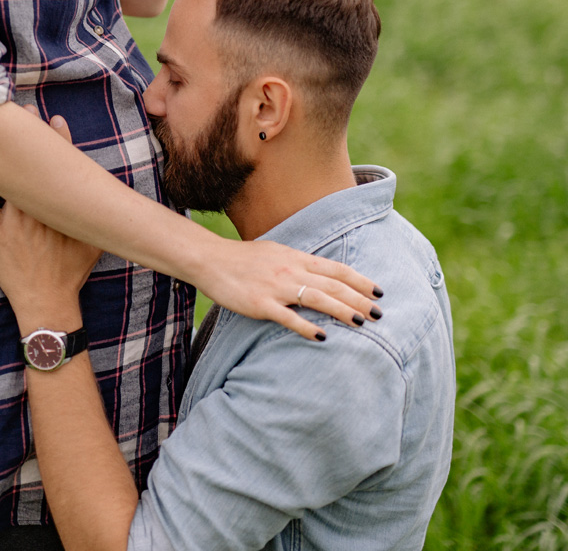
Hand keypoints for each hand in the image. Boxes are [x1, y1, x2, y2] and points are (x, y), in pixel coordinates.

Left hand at [0, 108, 101, 332]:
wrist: (47, 301)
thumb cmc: (71, 273)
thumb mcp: (94, 244)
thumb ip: (100, 220)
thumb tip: (116, 203)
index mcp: (63, 211)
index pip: (61, 169)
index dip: (59, 142)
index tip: (56, 122)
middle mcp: (39, 211)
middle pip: (32, 166)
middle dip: (30, 138)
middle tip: (26, 112)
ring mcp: (15, 219)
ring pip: (7, 177)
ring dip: (3, 152)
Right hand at [192, 239, 383, 341]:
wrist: (210, 260)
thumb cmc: (242, 258)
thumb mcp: (275, 252)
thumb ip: (297, 262)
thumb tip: (319, 272)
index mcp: (296, 257)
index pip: (336, 269)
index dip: (360, 280)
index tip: (378, 293)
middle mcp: (290, 270)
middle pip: (332, 285)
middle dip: (358, 299)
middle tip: (378, 314)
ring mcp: (276, 288)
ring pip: (317, 299)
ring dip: (342, 311)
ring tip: (360, 323)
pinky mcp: (260, 304)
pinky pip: (288, 317)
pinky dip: (307, 327)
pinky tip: (322, 337)